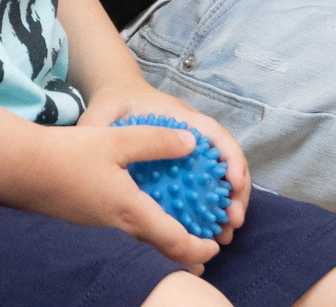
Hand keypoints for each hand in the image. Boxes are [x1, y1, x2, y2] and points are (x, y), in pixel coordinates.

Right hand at [0, 112, 220, 269]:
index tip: (216, 247)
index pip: (174, 242)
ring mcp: (100, 228)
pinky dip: (143, 234)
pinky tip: (141, 216)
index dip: (198, 248)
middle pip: (159, 252)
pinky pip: (124, 235)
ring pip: (141, 245)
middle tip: (204, 255)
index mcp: (131, 212)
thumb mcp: (116, 140)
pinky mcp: (87, 221)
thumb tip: (193, 143)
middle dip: (184, 256)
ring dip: (163, 246)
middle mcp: (118, 228)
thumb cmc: (68, 155)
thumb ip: (156, 141)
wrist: (21, 169)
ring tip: (178, 240)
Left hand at [79, 79, 250, 246]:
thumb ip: (98, 126)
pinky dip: (208, 211)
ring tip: (224, 236)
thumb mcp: (102, 113)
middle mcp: (193, 135)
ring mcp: (191, 153)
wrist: (117, 99)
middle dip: (237, 193)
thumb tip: (102, 147)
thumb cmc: (114, 104)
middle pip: (227, 162)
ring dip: (227, 207)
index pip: (216, 135)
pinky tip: (203, 233)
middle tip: (232, 223)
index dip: (231, 158)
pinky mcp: (183, 169)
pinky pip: (203, 190)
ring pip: (219, 180)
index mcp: (180, 118)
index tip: (234, 183)